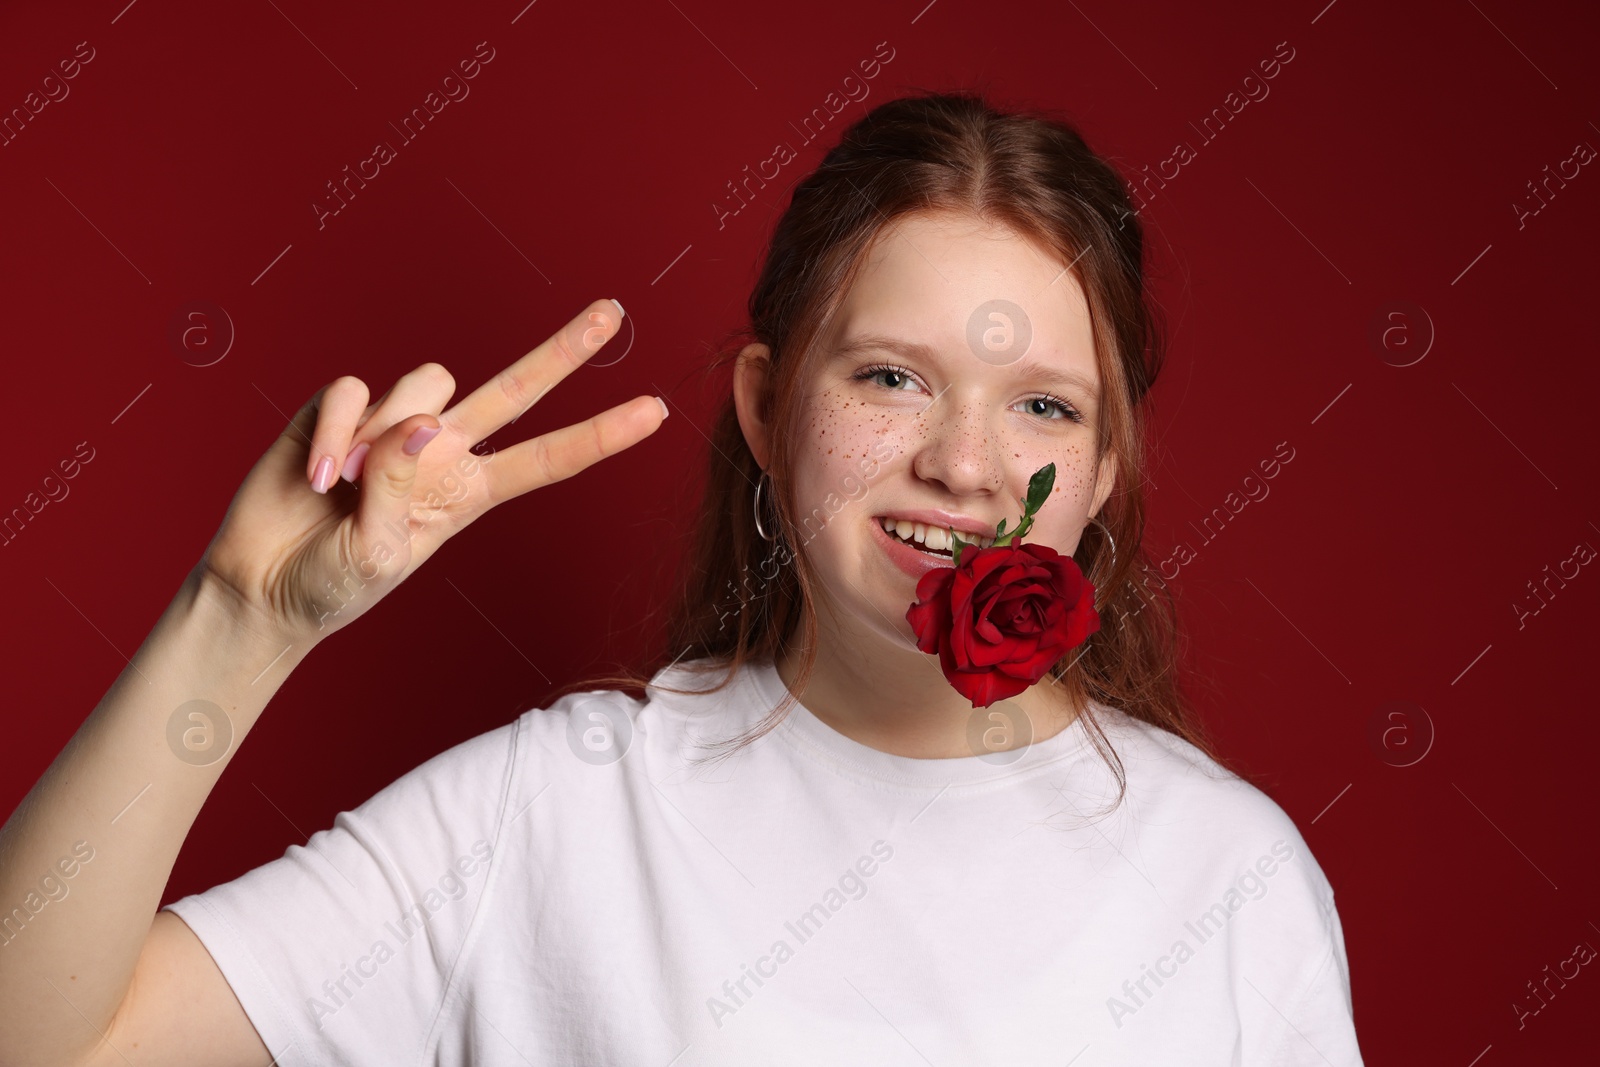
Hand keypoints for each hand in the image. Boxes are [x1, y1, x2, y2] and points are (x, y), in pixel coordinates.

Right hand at [195, 298, 662, 645]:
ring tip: (343, 486)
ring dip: (387, 430)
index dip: (600, 435)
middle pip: (515, 390)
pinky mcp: (339, 409)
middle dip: (563, 350)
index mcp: (470, 493)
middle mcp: (441, 451)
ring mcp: (392, 424)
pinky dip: (337, 430)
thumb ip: (401, 487)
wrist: (261, 585)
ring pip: (425, 384)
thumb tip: (419, 422)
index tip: (655, 411)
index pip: (548, 458)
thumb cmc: (331, 584)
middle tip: (613, 312)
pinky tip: (317, 474)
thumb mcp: (377, 555)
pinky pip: (353, 390)